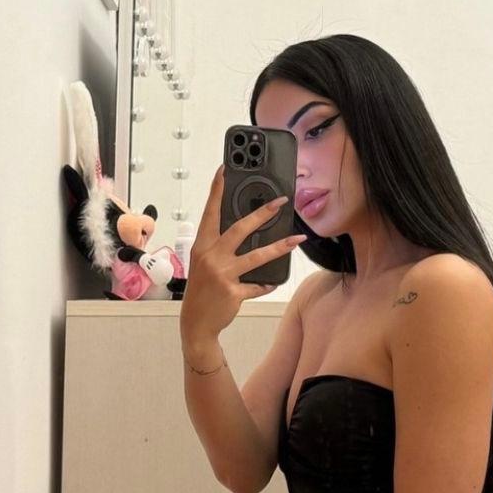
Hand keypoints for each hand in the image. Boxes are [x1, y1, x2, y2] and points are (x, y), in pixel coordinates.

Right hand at [179, 164, 306, 339]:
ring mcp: (223, 275)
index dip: (216, 191)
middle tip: (280, 202)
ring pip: (257, 256)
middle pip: (240, 229)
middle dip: (262, 213)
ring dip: (280, 247)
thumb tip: (244, 233)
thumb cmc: (201, 291)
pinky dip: (266, 284)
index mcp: (202, 246)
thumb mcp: (203, 264)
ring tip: (297, 240)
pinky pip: (257, 285)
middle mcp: (211, 257)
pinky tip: (271, 282)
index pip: (210, 213)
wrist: (196, 323)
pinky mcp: (234, 292)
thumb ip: (218, 248)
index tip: (223, 170)